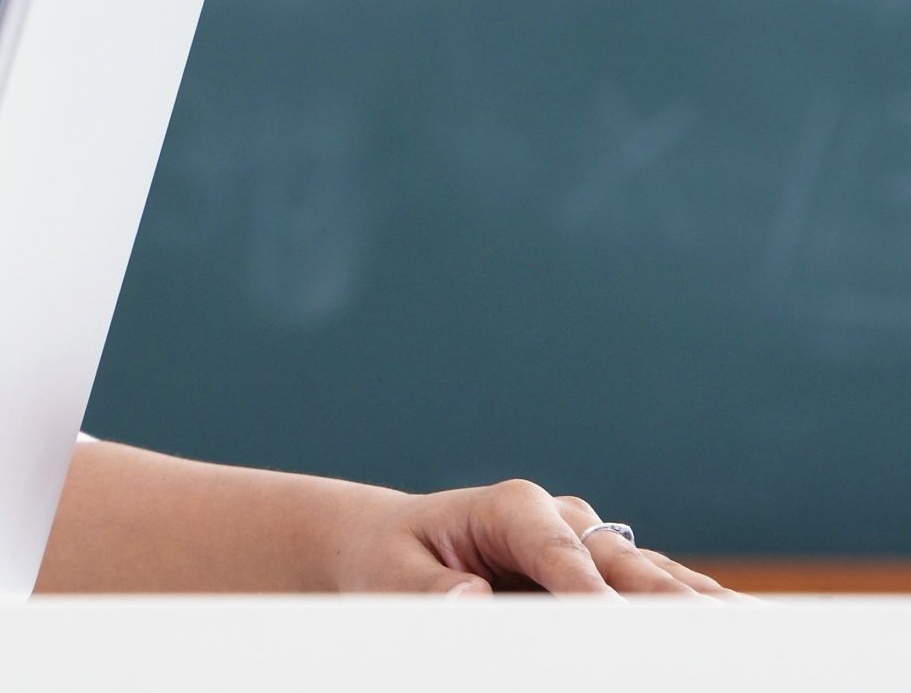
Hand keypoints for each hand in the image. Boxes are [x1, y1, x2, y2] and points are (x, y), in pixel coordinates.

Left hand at [335, 479, 745, 597]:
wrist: (395, 545)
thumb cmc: (391, 560)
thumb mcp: (390, 574)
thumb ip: (429, 589)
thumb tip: (474, 597)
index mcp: (512, 507)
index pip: (561, 553)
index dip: (590, 589)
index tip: (614, 619)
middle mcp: (566, 519)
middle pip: (625, 563)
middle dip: (665, 601)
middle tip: (712, 636)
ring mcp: (594, 544)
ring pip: (656, 577)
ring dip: (701, 606)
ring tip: (754, 634)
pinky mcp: (609, 574)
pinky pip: (659, 593)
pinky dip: (697, 612)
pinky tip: (743, 630)